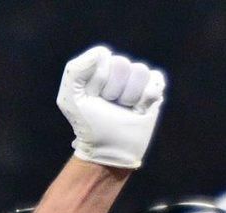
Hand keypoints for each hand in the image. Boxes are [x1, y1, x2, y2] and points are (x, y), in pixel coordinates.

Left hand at [56, 45, 165, 168]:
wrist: (109, 148)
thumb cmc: (88, 124)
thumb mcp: (70, 98)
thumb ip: (76, 70)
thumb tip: (103, 52)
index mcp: (99, 68)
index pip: (103, 58)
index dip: (97, 81)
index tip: (93, 97)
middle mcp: (119, 71)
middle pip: (122, 64)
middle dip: (113, 90)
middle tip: (109, 104)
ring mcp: (137, 80)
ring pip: (139, 71)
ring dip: (129, 96)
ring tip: (123, 108)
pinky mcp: (154, 90)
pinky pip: (155, 81)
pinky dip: (145, 99)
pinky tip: (137, 109)